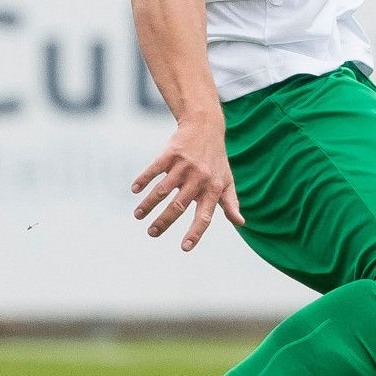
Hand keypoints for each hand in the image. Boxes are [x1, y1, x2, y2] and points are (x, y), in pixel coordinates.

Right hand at [132, 120, 244, 251]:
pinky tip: (135, 189)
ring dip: (148, 204)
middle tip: (152, 233)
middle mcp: (200, 178)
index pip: (205, 215)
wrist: (206, 127)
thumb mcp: (227, 180)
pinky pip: (155, 169)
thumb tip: (240, 222)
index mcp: (214, 188)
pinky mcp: (171, 153)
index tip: (185, 248)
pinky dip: (144, 180)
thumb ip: (231, 202)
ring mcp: (185, 165)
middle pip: (179, 206)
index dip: (196, 232)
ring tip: (138, 215)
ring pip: (163, 190)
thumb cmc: (216, 159)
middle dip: (164, 222)